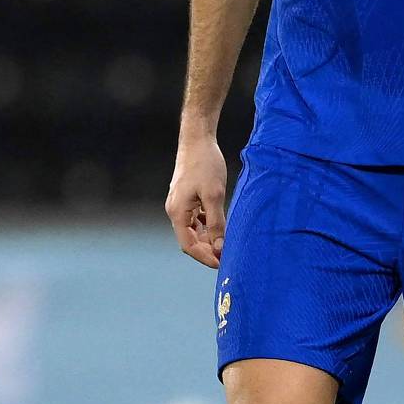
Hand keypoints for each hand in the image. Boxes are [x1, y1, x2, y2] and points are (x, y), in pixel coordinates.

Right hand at [165, 132, 229, 267]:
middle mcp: (175, 211)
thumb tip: (220, 248)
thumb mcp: (214, 195)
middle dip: (208, 250)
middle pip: (190, 240)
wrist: (197, 139)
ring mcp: (180, 204)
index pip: (188, 246)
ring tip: (227, 243)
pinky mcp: (187, 198)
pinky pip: (196, 220)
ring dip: (209, 239)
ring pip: (194, 230)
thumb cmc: (205, 164)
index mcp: (177, 212)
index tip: (223, 264)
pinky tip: (222, 226)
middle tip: (229, 256)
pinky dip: (208, 226)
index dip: (205, 257)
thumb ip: (216, 223)